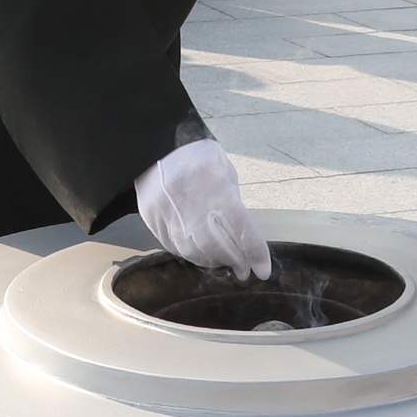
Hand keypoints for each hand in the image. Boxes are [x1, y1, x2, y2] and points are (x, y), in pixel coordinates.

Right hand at [135, 139, 271, 278]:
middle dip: (235, 262)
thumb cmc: (196, 155)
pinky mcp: (153, 220)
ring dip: (213, 261)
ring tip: (224, 262)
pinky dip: (192, 254)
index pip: (240, 228)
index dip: (254, 253)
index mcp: (214, 187)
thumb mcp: (224, 170)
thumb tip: (242, 235)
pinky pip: (175, 247)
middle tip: (244, 270)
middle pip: (217, 247)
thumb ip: (233, 202)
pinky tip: (202, 253)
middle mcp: (190, 204)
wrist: (155, 146)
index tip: (263, 270)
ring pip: (194, 252)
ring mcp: (168, 214)